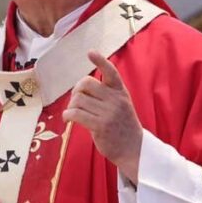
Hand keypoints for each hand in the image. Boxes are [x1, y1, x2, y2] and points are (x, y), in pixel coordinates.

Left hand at [63, 51, 142, 182]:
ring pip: (78, 100)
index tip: (91, 52)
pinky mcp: (100, 126)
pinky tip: (68, 119)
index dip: (100, 61)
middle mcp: (115, 100)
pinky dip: (67, 115)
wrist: (134, 150)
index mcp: (120, 92)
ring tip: (74, 113)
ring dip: (71, 106)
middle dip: (76, 91)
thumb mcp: (121, 105)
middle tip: (76, 101)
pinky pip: (75, 114)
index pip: (111, 72)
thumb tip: (81, 87)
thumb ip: (106, 94)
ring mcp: (108, 113)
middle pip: (85, 84)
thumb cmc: (122, 126)